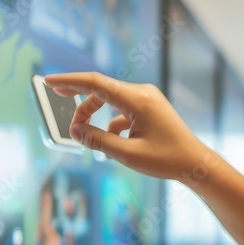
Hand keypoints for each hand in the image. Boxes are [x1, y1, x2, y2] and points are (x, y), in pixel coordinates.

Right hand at [44, 72, 219, 181]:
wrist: (195, 163)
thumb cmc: (166, 160)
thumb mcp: (128, 154)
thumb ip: (98, 140)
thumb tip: (75, 130)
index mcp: (138, 99)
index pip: (96, 83)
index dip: (70, 81)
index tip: (48, 81)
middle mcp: (143, 93)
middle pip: (101, 92)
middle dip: (81, 107)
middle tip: (65, 121)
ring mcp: (148, 99)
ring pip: (110, 102)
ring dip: (96, 117)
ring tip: (88, 139)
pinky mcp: (150, 108)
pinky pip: (122, 111)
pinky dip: (111, 124)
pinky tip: (112, 144)